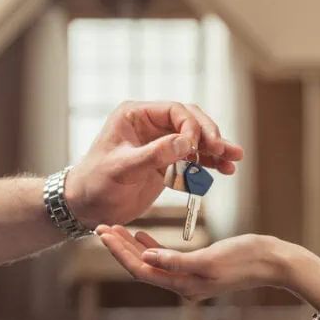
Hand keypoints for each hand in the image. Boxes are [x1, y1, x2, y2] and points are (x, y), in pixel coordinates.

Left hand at [66, 101, 243, 227]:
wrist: (85, 208)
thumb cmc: (95, 185)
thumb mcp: (122, 169)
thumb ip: (155, 154)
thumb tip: (187, 142)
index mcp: (135, 116)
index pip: (174, 110)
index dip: (192, 126)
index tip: (198, 147)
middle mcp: (149, 125)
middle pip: (190, 121)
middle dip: (210, 136)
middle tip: (225, 150)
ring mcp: (159, 143)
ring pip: (195, 139)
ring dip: (215, 149)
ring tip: (234, 159)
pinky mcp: (165, 162)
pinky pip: (192, 158)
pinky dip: (208, 164)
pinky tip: (224, 170)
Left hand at [96, 225, 289, 302]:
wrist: (273, 262)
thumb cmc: (246, 257)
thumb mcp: (211, 258)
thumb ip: (177, 260)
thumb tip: (147, 257)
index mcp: (183, 284)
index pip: (141, 268)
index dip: (120, 251)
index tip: (104, 233)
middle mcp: (182, 285)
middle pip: (142, 266)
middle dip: (120, 248)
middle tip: (101, 227)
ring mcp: (190, 278)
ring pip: (151, 261)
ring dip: (132, 246)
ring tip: (115, 229)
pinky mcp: (198, 267)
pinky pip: (166, 258)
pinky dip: (152, 245)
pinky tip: (143, 235)